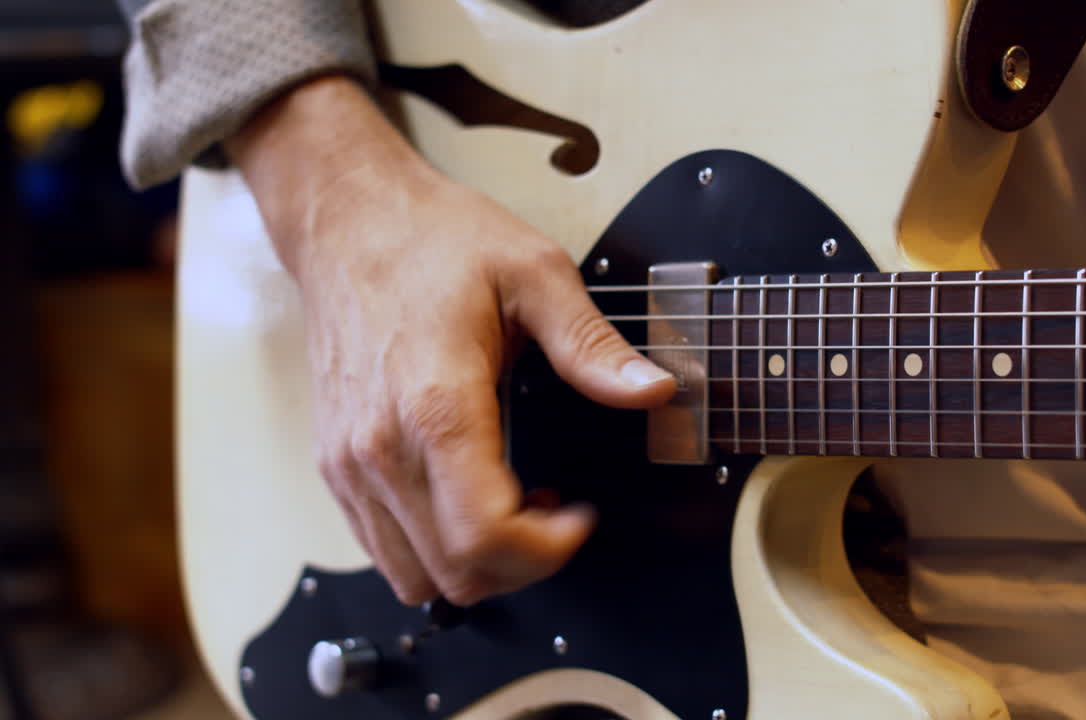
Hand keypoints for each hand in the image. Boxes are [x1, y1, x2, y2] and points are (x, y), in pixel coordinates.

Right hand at [227, 76, 675, 605]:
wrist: (348, 220)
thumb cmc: (432, 240)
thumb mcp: (533, 273)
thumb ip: (591, 345)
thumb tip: (652, 390)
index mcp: (436, 404)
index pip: (485, 535)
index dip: (548, 548)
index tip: (580, 517)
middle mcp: (380, 446)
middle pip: (455, 570)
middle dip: (523, 563)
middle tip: (558, 516)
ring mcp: (349, 462)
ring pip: (414, 575)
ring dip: (476, 564)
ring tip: (515, 508)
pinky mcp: (335, 464)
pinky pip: (383, 548)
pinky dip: (432, 548)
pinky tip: (467, 498)